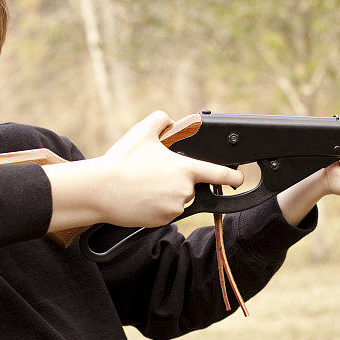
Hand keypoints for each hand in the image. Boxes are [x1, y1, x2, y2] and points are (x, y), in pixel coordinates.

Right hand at [93, 111, 243, 226]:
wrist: (100, 190)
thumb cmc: (121, 161)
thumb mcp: (143, 131)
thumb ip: (162, 119)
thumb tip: (171, 120)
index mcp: (185, 169)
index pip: (219, 174)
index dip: (233, 177)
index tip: (239, 179)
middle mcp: (184, 191)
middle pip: (191, 187)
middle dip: (178, 181)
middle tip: (154, 174)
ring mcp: (173, 208)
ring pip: (177, 200)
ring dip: (166, 194)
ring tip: (144, 185)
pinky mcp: (161, 221)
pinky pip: (165, 212)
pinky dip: (156, 206)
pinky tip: (141, 197)